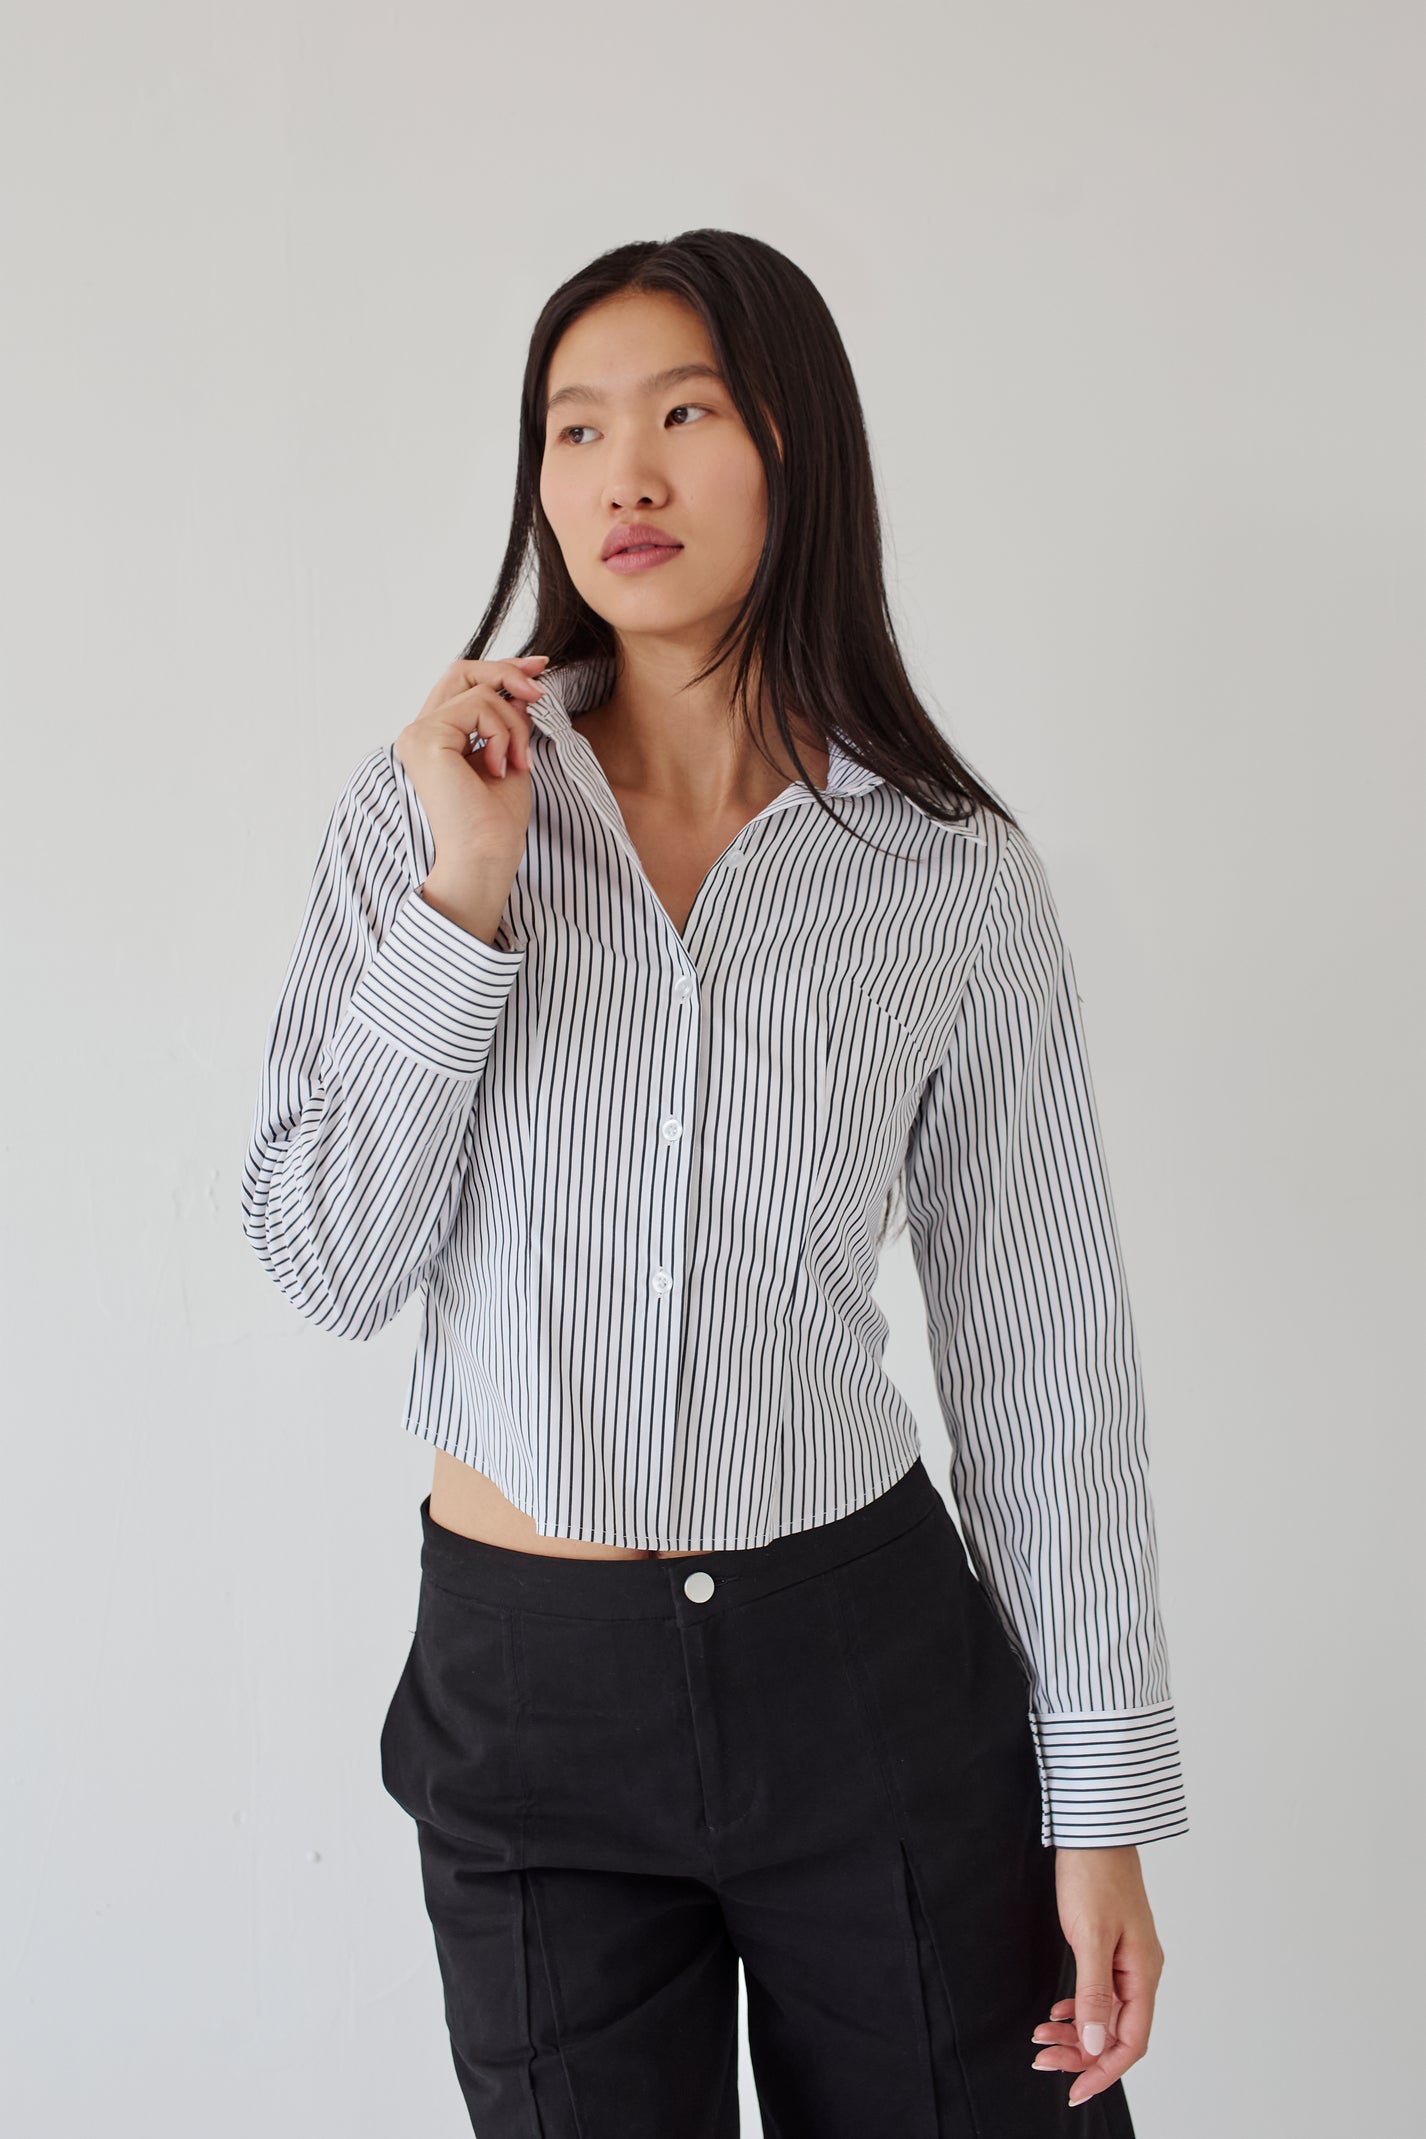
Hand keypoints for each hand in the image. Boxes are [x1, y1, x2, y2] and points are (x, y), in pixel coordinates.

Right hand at [394, 653, 549, 877]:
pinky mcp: (425, 739)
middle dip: (508, 673)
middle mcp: (419, 733)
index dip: (500, 670)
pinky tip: (500, 768)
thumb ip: (509, 722)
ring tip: (516, 764)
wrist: (486, 857)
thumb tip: (521, 689)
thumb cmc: (497, 823)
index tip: (539, 669)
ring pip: (480, 693)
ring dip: (513, 726)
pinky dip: (502, 733)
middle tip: (540, 693)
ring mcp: (417, 734)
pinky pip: (478, 706)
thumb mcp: (510, 757)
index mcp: (437, 739)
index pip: (462, 685)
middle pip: (462, 672)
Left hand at [1029, 1845, 1164, 2109]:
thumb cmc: (1094, 1875)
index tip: (1074, 2090)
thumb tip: (1096, 2045)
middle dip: (1081, 2053)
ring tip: (1040, 2039)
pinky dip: (1076, 2008)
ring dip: (1075, 2032)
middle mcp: (1140, 1972)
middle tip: (1042, 2060)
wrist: (1093, 1829)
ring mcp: (1126, 1960)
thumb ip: (1094, 1992)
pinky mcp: (1109, 1946)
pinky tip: (1055, 2013)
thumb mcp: (1091, 1936)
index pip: (1131, 2042)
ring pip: (1104, 2014)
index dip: (1104, 2070)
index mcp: (1143, 1973)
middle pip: (1116, 2033)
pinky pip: (1098, 1993)